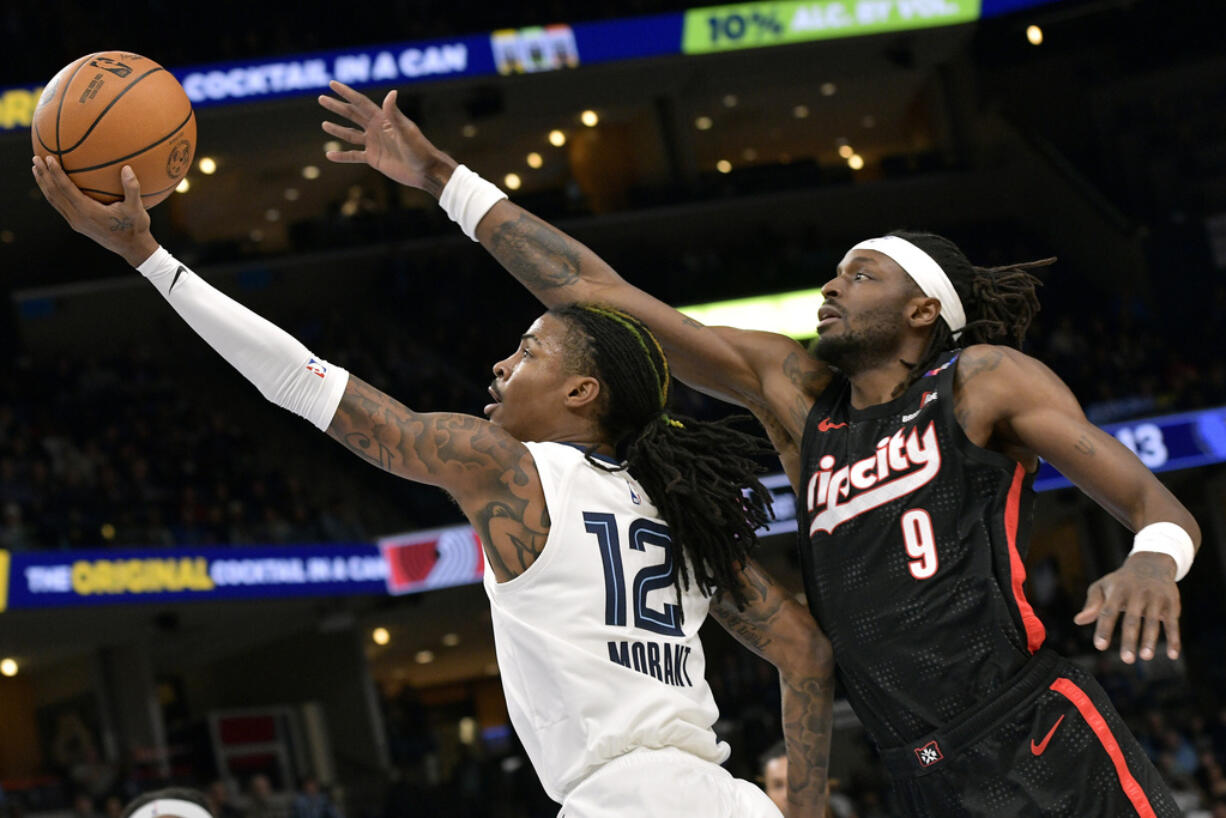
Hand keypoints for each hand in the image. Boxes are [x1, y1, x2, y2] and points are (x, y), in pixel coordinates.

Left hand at [32, 156, 157, 266]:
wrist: (132, 248)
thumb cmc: (135, 227)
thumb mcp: (136, 208)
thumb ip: (132, 188)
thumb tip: (127, 167)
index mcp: (88, 212)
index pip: (66, 189)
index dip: (55, 173)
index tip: (49, 158)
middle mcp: (77, 217)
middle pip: (53, 194)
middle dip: (43, 175)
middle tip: (36, 158)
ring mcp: (75, 222)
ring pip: (53, 201)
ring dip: (43, 184)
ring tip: (36, 169)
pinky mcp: (77, 225)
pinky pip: (59, 206)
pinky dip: (52, 193)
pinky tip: (52, 185)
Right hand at [319, 81, 456, 196]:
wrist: (425, 171)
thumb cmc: (419, 150)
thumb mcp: (406, 131)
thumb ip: (395, 114)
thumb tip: (391, 92)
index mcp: (383, 119)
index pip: (360, 102)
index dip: (346, 93)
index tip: (332, 83)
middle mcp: (377, 129)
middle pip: (352, 115)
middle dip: (337, 107)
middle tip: (321, 98)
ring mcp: (375, 144)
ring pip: (351, 135)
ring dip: (338, 130)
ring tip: (324, 124)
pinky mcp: (374, 159)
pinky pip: (354, 156)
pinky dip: (342, 156)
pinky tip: (329, 155)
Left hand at [1074, 551, 1180, 662]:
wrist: (1151, 564)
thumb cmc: (1121, 581)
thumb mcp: (1103, 587)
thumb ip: (1092, 604)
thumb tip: (1078, 621)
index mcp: (1117, 591)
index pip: (1108, 612)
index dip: (1104, 629)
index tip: (1099, 646)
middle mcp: (1137, 594)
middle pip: (1132, 619)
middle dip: (1130, 640)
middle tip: (1126, 660)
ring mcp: (1155, 599)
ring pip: (1152, 622)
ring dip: (1150, 640)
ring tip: (1145, 657)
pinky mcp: (1171, 604)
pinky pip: (1172, 624)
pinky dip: (1174, 640)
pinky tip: (1172, 655)